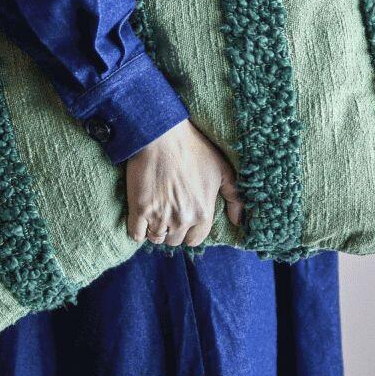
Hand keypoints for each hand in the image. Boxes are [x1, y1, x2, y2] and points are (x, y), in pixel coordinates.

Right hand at [125, 119, 243, 248]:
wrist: (161, 134)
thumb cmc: (193, 148)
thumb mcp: (223, 169)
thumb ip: (235, 197)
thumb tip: (238, 220)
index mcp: (203, 213)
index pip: (195, 239)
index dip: (189, 230)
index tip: (183, 218)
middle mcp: (182, 219)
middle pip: (174, 240)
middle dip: (172, 230)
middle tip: (168, 212)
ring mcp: (160, 216)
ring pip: (156, 238)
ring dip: (155, 230)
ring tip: (155, 214)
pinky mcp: (139, 209)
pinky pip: (136, 235)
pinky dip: (138, 230)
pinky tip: (141, 218)